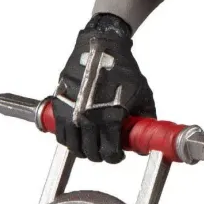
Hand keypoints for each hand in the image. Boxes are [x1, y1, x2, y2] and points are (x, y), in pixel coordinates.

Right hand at [52, 13, 154, 162]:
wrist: (102, 46)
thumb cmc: (123, 69)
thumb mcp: (143, 94)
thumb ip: (145, 120)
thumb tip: (145, 141)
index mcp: (110, 116)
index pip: (109, 152)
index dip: (114, 157)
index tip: (117, 155)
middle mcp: (88, 116)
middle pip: (90, 152)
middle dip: (100, 155)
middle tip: (106, 150)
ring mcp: (71, 112)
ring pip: (73, 146)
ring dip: (83, 150)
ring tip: (92, 145)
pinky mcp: (59, 105)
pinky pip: (60, 133)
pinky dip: (68, 139)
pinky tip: (78, 135)